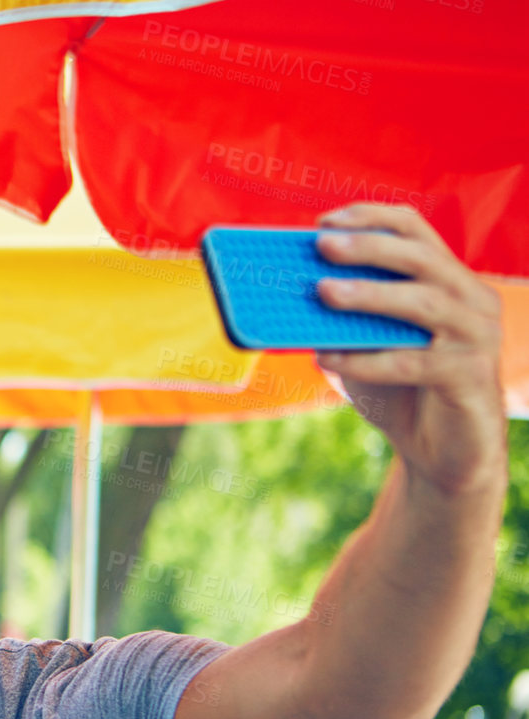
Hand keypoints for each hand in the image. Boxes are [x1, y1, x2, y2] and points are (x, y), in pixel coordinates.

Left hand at [312, 203, 504, 496]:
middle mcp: (473, 299)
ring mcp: (477, 337)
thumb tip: (287, 294)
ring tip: (323, 292)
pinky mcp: (470, 376)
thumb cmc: (401, 390)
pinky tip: (329, 360)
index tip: (324, 221)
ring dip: (370, 294)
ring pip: (425, 303)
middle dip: (369, 247)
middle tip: (321, 246)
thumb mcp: (369, 344)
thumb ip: (343, 317)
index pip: (416, 230)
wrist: (442, 453)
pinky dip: (368, 360)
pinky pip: (414, 362)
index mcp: (450, 280)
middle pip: (421, 258)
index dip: (371, 219)